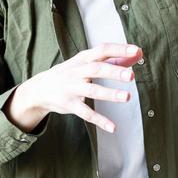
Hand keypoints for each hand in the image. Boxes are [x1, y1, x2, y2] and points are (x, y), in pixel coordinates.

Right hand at [4, 42, 142, 134]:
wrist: (39, 89)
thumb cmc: (70, 73)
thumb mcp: (87, 63)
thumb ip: (113, 59)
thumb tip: (137, 53)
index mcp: (83, 58)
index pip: (102, 50)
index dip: (119, 50)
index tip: (136, 50)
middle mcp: (76, 71)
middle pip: (96, 69)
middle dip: (114, 71)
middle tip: (131, 75)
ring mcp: (71, 88)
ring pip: (91, 91)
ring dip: (109, 94)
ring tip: (127, 97)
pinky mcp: (68, 105)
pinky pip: (85, 113)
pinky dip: (99, 120)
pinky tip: (112, 127)